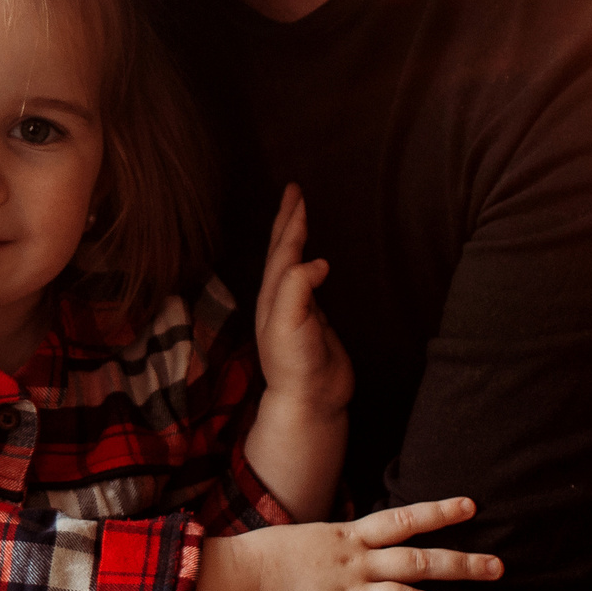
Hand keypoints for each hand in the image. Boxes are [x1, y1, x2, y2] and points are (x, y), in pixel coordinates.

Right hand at [182, 496, 500, 590]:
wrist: (236, 576)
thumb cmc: (269, 556)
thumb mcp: (313, 538)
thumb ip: (345, 543)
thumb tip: (368, 543)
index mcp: (349, 538)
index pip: (403, 520)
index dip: (439, 512)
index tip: (472, 507)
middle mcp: (356, 562)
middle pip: (419, 560)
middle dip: (462, 565)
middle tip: (498, 568)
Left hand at [254, 185, 352, 415]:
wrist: (309, 399)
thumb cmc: (295, 362)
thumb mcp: (290, 322)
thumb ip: (298, 288)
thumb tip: (316, 261)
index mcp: (273, 294)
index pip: (282, 249)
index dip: (290, 221)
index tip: (297, 194)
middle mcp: (281, 297)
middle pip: (282, 249)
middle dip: (288, 219)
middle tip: (294, 191)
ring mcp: (298, 308)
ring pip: (294, 262)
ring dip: (297, 237)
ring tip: (301, 215)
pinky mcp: (316, 321)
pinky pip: (311, 281)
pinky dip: (312, 263)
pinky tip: (318, 260)